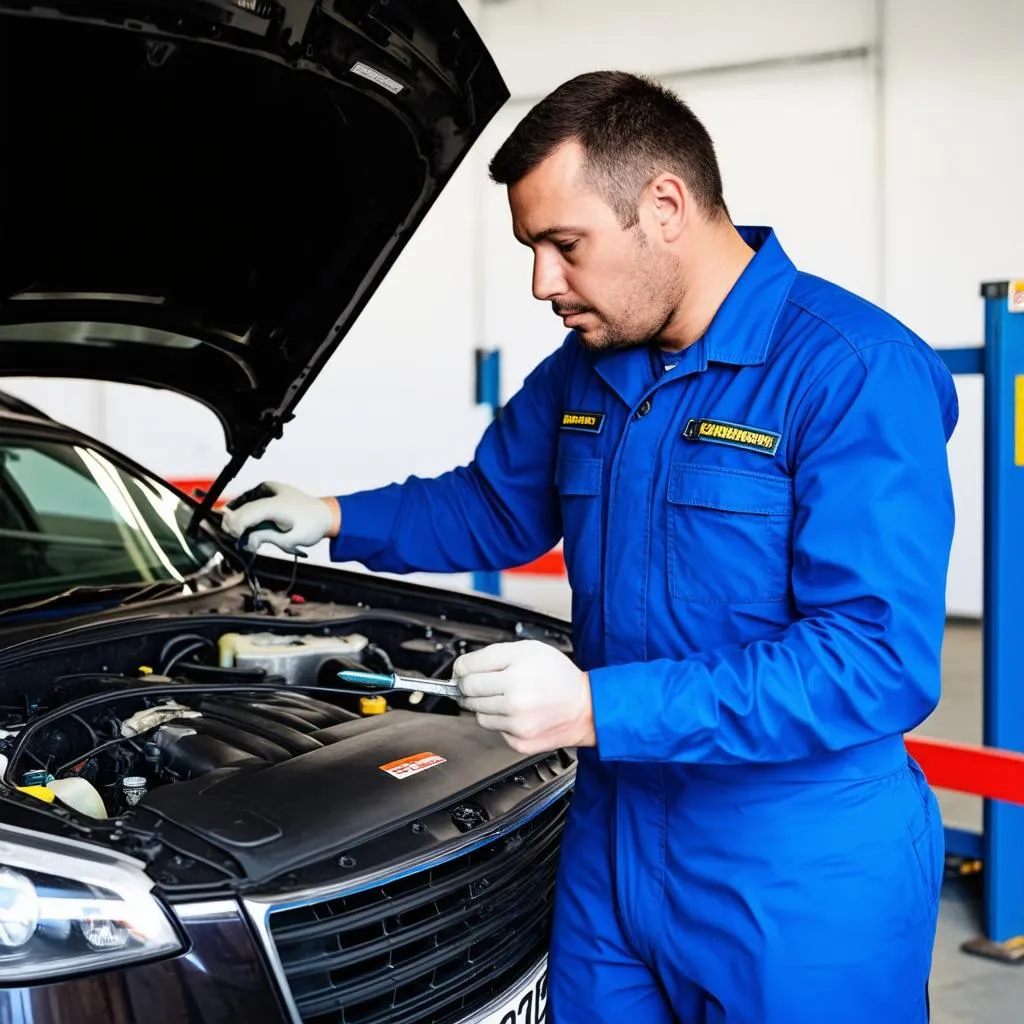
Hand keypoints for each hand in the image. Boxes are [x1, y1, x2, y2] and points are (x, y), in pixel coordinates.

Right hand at [220, 481, 338, 553]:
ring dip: (242, 521)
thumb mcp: (290, 539)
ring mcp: (267, 489)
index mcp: (277, 504)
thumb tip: (245, 540)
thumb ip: (266, 538)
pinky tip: (253, 525)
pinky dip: (247, 515)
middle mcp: (270, 491)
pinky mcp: (266, 490)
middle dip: (238, 527)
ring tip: (252, 535)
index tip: (236, 540)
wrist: (324, 514)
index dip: (236, 528)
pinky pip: (248, 503)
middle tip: (244, 542)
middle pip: (241, 510)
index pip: (247, 514)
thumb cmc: (311, 526)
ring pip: (242, 505)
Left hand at [453, 640, 595, 754]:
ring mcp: (516, 724)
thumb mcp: (529, 649)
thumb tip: (461, 668)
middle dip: (470, 685)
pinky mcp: (519, 742)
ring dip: (485, 704)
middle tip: (484, 682)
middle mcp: (515, 699)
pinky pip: (493, 729)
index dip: (462, 668)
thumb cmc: (559, 676)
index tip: (463, 670)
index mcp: (517, 672)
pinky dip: (500, 720)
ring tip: (506, 696)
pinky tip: (516, 712)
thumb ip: (492, 654)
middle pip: (468, 691)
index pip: (467, 669)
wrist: (586, 708)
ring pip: (477, 713)